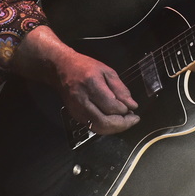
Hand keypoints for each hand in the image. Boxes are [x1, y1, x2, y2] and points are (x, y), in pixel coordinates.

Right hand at [16, 26, 139, 134]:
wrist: (61, 69)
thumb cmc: (85, 67)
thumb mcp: (107, 71)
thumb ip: (120, 89)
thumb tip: (132, 105)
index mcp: (91, 85)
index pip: (111, 106)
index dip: (125, 110)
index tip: (133, 108)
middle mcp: (82, 100)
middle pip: (104, 122)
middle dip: (122, 124)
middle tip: (134, 120)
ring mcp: (77, 110)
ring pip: (98, 128)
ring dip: (115, 128)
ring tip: (126, 122)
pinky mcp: (75, 116)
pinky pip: (93, 127)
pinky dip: (106, 127)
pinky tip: (114, 121)